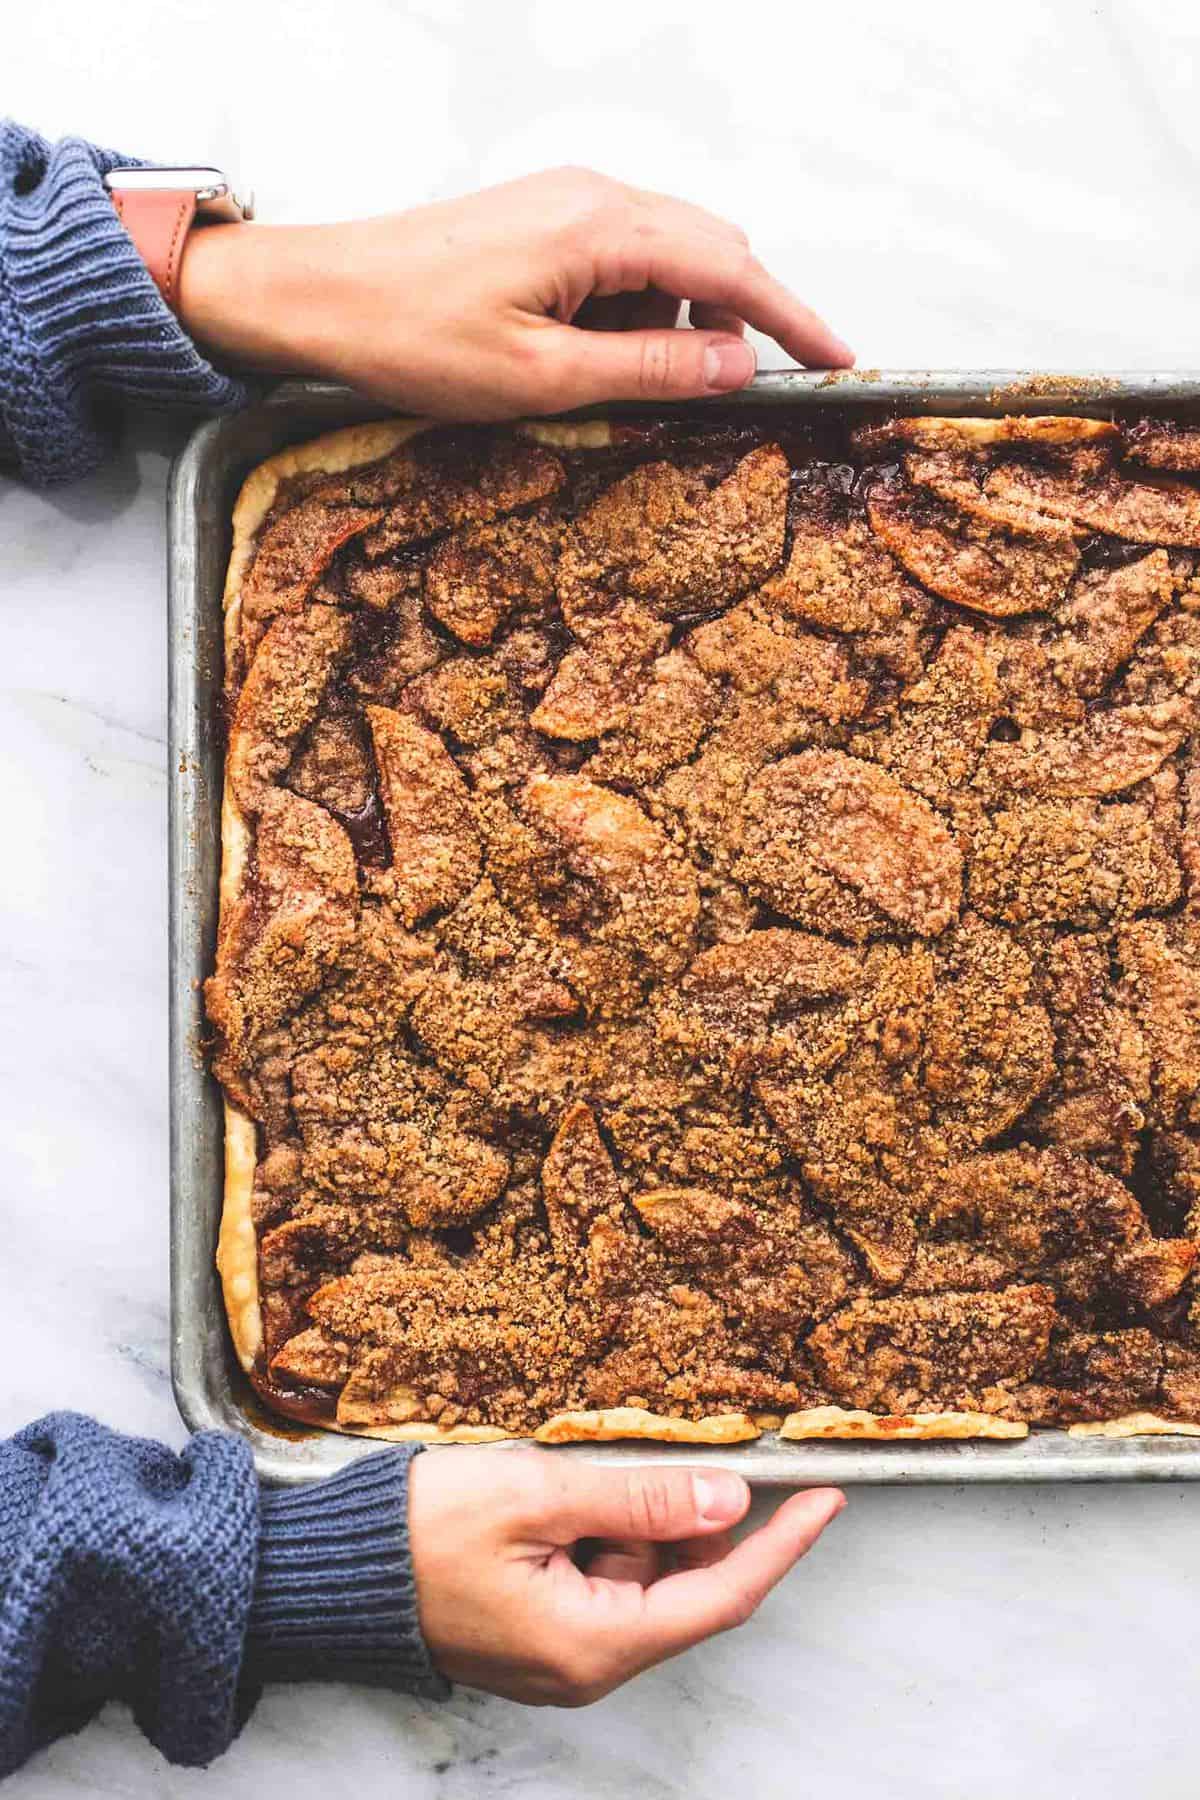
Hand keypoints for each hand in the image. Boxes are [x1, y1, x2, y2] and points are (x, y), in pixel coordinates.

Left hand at [177, 166, 852, 418]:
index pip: (735, 267)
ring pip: (665, 260)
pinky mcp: (541, 221)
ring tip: (624, 389)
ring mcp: (567, 202)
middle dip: (737, 324)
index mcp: (603, 226)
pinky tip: (592, 361)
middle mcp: (594, 195)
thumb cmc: (411, 334)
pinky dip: (630, 313)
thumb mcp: (545, 378)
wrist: (317, 295)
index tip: (839, 360)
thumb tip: (737, 367)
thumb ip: (652, 370)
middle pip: (711, 251)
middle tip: (744, 395)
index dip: (795, 320)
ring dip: (672, 324)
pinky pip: (618, 262)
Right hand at [408, 1446, 843, 1705]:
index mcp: (594, 1644)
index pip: (721, 1596)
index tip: (826, 1499)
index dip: (782, 1545)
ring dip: (632, 1518)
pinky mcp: (536, 1630)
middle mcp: (586, 1664)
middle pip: (682, 1585)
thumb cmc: (420, 1533)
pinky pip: (598, 1578)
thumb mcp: (538, 1496)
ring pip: (640, 1575)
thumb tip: (727, 1496)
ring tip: (572, 1475)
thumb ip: (640, 1499)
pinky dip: (599, 1531)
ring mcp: (559, 1652)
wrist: (330, 1570)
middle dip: (685, 1514)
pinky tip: (558, 1496)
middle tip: (664, 1449)